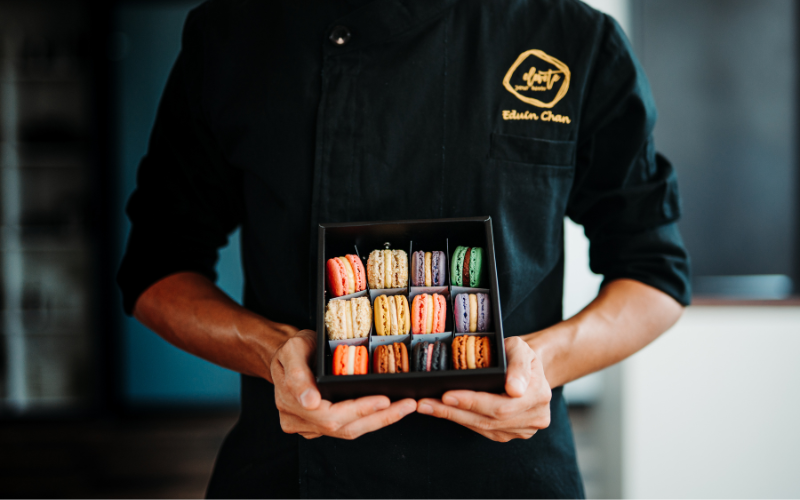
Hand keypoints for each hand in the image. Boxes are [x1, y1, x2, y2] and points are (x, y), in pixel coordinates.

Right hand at [271, 329, 416, 439]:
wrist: (285, 356)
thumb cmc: (293, 349)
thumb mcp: (293, 349)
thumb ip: (298, 373)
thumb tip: (310, 402)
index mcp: (289, 399)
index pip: (328, 413)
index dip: (358, 409)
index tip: (384, 400)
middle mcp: (296, 419)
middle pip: (342, 427)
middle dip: (378, 417)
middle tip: (406, 404)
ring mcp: (306, 427)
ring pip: (347, 432)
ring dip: (379, 421)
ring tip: (404, 408)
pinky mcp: (317, 429)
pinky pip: (346, 430)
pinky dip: (369, 421)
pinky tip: (388, 412)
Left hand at [416, 336, 550, 441]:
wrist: (530, 368)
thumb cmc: (519, 354)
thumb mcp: (521, 347)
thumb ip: (519, 365)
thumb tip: (514, 389)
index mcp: (539, 394)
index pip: (502, 404)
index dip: (473, 402)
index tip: (448, 395)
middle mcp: (535, 416)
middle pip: (490, 419)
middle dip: (455, 411)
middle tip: (427, 403)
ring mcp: (524, 429)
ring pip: (484, 428)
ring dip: (453, 417)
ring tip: (427, 407)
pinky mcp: (511, 434)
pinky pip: (484, 431)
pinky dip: (462, 421)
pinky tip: (443, 412)